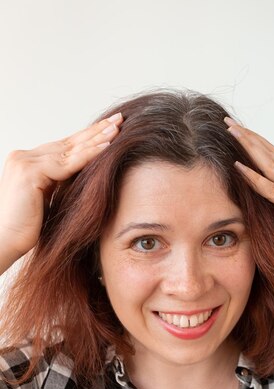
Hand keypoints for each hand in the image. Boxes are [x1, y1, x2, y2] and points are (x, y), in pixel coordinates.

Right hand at [0, 112, 122, 268]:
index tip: (109, 129)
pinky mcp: (30, 172)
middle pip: (67, 142)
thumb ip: (60, 184)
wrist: (4, 242)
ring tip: (117, 128)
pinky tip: (107, 147)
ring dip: (96, 138)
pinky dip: (89, 155)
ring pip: (69, 150)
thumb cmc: (26, 229)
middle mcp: (24, 157)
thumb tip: (84, 175)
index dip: (86, 138)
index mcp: (27, 162)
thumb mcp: (48, 200)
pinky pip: (67, 163)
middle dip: (95, 131)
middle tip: (118, 118)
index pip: (62, 146)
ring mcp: (25, 162)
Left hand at [224, 117, 273, 259]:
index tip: (239, 128)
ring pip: (270, 163)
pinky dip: (253, 177)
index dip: (257, 139)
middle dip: (248, 137)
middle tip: (229, 123)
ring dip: (248, 148)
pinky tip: (238, 167)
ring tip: (230, 135)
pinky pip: (271, 187)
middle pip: (272, 151)